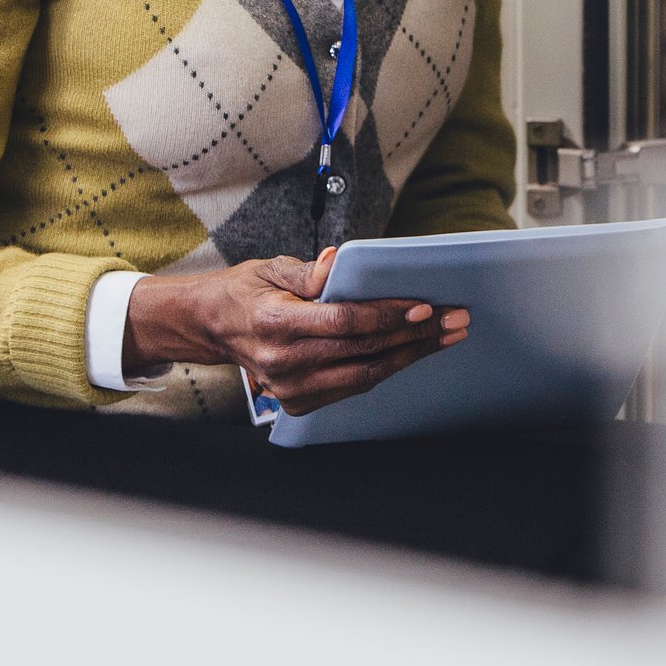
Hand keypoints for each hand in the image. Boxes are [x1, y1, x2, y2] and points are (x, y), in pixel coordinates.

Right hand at [124, 248, 468, 415]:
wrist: (211, 327)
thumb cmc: (245, 291)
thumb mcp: (269, 267)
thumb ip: (308, 271)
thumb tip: (339, 262)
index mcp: (274, 323)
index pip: (343, 322)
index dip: (386, 316)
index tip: (423, 306)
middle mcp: (282, 362)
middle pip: (363, 351)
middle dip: (415, 335)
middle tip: (454, 319)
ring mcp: (290, 389)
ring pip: (365, 374)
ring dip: (410, 355)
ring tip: (445, 337)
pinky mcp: (298, 403)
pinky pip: (353, 387)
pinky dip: (386, 369)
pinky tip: (412, 352)